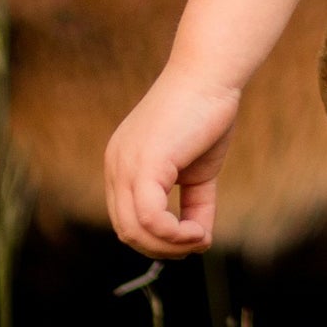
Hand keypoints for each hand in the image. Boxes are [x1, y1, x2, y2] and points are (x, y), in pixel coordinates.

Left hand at [106, 64, 242, 256]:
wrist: (211, 76)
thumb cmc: (206, 115)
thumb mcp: (197, 172)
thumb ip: (193, 205)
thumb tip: (199, 239)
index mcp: (122, 165)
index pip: (126, 219)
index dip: (157, 240)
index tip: (190, 239)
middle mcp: (116, 166)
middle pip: (127, 231)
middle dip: (163, 249)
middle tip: (196, 244)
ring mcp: (126, 165)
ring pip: (136, 230)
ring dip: (171, 246)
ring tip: (199, 238)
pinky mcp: (144, 164)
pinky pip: (151, 218)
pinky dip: (175, 235)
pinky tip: (198, 232)